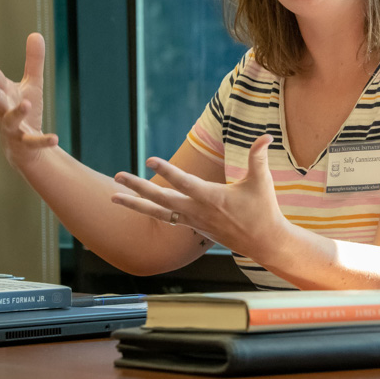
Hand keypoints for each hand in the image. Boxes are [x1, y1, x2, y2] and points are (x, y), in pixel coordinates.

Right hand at [0, 33, 58, 169]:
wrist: (23, 149)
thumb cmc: (24, 111)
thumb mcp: (31, 85)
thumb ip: (33, 62)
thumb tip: (36, 33)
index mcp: (3, 95)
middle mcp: (3, 111)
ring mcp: (13, 129)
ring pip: (10, 121)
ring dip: (17, 113)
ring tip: (26, 104)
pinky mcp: (25, 144)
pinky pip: (34, 142)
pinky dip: (43, 140)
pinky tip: (55, 138)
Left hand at [111, 135, 285, 261]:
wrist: (263, 242)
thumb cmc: (263, 210)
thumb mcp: (261, 182)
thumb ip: (258, 157)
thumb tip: (266, 136)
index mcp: (211, 198)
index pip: (184, 182)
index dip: (167, 170)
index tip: (150, 159)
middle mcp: (197, 210)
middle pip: (160, 199)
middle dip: (137, 188)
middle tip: (118, 177)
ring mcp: (193, 220)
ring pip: (157, 212)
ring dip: (134, 204)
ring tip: (113, 197)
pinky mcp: (193, 226)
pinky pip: (166, 218)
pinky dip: (150, 211)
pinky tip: (139, 205)